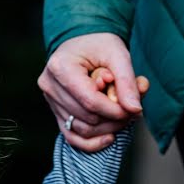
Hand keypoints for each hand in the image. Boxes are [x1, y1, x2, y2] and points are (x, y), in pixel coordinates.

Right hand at [38, 33, 141, 151]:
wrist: (82, 41)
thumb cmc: (99, 44)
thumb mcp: (118, 54)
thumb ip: (127, 82)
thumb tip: (134, 110)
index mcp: (60, 67)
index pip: (89, 101)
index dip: (115, 110)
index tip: (134, 108)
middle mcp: (49, 85)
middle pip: (86, 117)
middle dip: (114, 119)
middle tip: (132, 110)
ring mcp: (49, 100)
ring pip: (81, 129)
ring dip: (107, 129)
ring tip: (123, 116)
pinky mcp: (54, 110)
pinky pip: (70, 136)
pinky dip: (91, 142)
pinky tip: (109, 138)